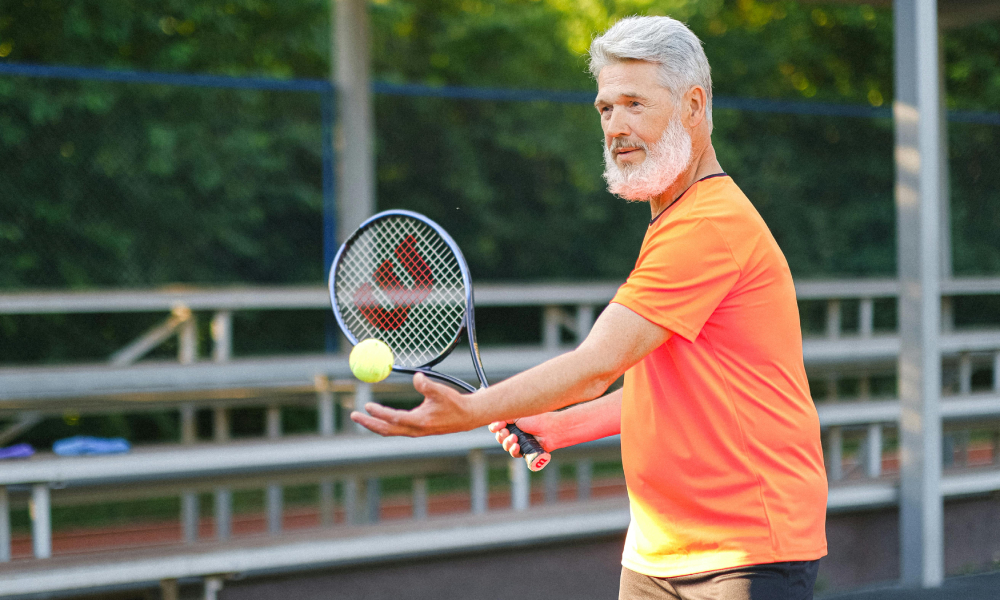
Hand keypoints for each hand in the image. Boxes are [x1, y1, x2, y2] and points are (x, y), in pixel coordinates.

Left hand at [351, 373, 478, 435]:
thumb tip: (416, 376)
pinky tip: (378, 417)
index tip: (367, 405)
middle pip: (386, 430)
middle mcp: (415, 430)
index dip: (380, 413)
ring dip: (373, 424)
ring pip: (389, 431)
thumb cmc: (454, 403)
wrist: (466, 417)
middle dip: (368, 423)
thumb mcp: (441, 391)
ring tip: (360, 416)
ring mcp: (414, 431)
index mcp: (420, 421)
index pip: (394, 418)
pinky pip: (394, 429)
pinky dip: (383, 424)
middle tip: (353, 415)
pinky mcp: (415, 430)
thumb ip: (427, 385)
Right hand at [488, 414, 552, 457]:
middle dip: (501, 436)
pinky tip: (517, 446)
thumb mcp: (517, 415)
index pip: (497, 427)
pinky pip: (515, 454)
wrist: (550, 429)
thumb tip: (494, 423)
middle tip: (507, 432)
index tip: (499, 425)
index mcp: (513, 422)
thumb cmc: (536, 419)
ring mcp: (521, 442)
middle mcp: (515, 432)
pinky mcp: (526, 451)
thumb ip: (504, 417)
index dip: (495, 427)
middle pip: (500, 437)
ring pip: (506, 446)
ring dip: (507, 443)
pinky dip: (514, 450)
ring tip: (515, 438)